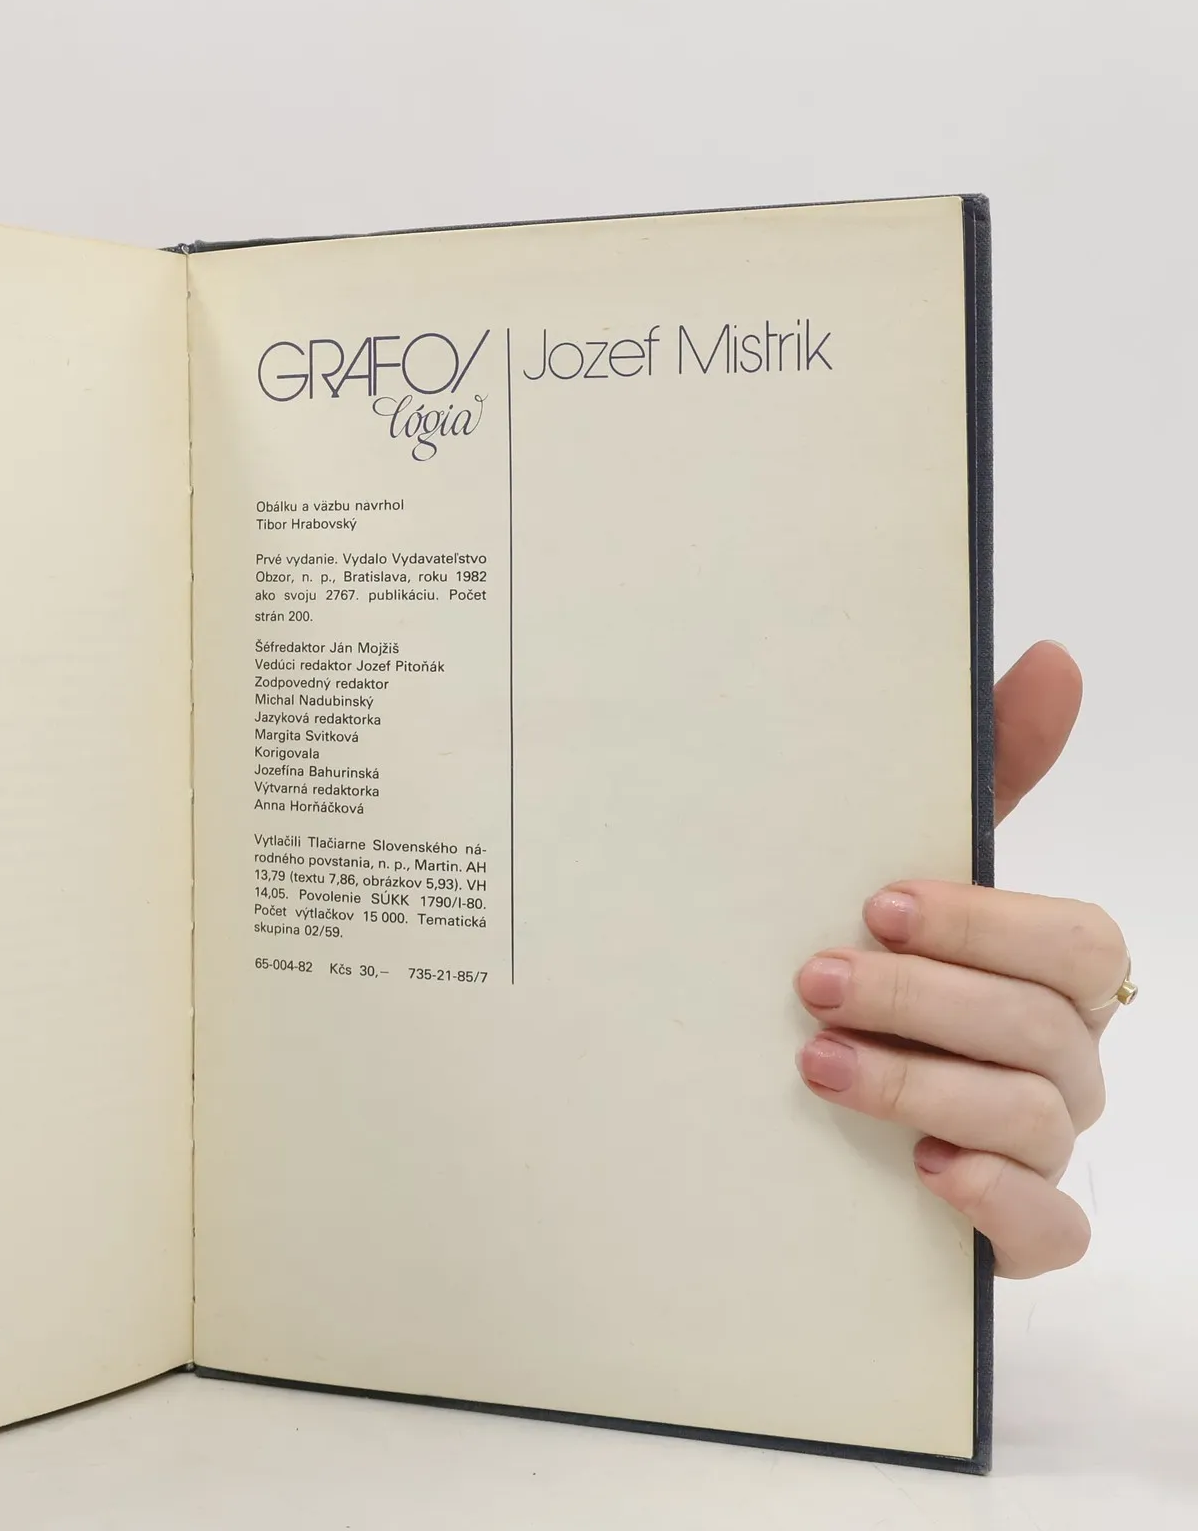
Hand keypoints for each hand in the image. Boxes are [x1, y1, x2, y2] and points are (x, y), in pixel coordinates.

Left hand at [794, 641, 1124, 1276]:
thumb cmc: (880, 968)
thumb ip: (986, 774)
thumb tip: (1056, 656)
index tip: (876, 902)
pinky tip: (924, 1174)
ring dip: (921, 1086)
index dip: (984, 922)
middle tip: (814, 981)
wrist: (812, 1106)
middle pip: (1044, 1027)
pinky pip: (1050, 1230)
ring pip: (1033, 1119)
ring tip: (816, 1064)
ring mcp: (1043, 1145)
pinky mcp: (1018, 1229)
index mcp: (1050, 971)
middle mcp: (1063, 1056)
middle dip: (924, 999)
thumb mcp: (911, 873)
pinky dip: (995, 1201)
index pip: (1075, 942)